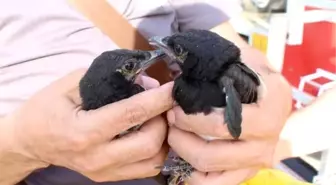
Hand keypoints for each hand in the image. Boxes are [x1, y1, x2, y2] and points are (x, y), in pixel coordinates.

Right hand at [5, 69, 173, 181]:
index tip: (174, 88)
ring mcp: (105, 172)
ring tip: (159, 117)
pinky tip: (153, 132)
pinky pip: (147, 168)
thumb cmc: (46, 109)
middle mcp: (98, 158)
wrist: (30, 142)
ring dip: (164, 136)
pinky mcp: (110, 177)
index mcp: (84, 132)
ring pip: (154, 160)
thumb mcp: (69, 84)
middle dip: (164, 119)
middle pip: (150, 143)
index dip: (158, 99)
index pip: (131, 114)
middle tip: (162, 103)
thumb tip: (145, 82)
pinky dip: (158, 149)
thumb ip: (108, 79)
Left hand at [167, 64, 291, 184]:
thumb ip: (217, 62)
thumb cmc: (251, 74)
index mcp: (271, 107)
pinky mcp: (247, 173)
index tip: (175, 106)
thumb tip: (179, 67)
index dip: (194, 119)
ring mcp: (258, 160)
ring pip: (210, 172)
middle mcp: (269, 139)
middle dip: (181, 139)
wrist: (271, 97)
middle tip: (170, 121)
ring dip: (183, 155)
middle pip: (213, 154)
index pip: (226, 124)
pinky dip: (193, 175)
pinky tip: (183, 156)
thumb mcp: (240, 58)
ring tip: (173, 136)